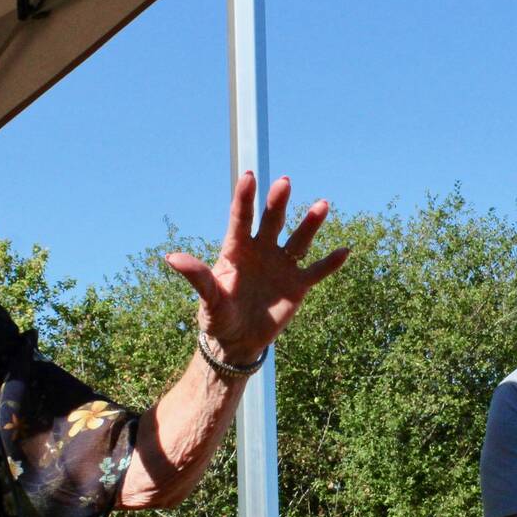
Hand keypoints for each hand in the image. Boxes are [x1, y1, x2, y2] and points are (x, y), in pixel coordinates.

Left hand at [165, 172, 347, 362]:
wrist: (238, 341)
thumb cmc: (218, 317)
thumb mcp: (208, 298)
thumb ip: (196, 276)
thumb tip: (172, 258)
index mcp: (237, 250)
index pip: (241, 218)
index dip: (245, 198)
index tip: (248, 175)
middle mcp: (262, 251)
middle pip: (271, 222)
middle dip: (277, 202)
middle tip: (284, 182)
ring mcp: (282, 265)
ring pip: (299, 240)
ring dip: (310, 224)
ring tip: (322, 205)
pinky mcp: (298, 285)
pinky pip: (316, 271)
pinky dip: (329, 263)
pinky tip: (344, 250)